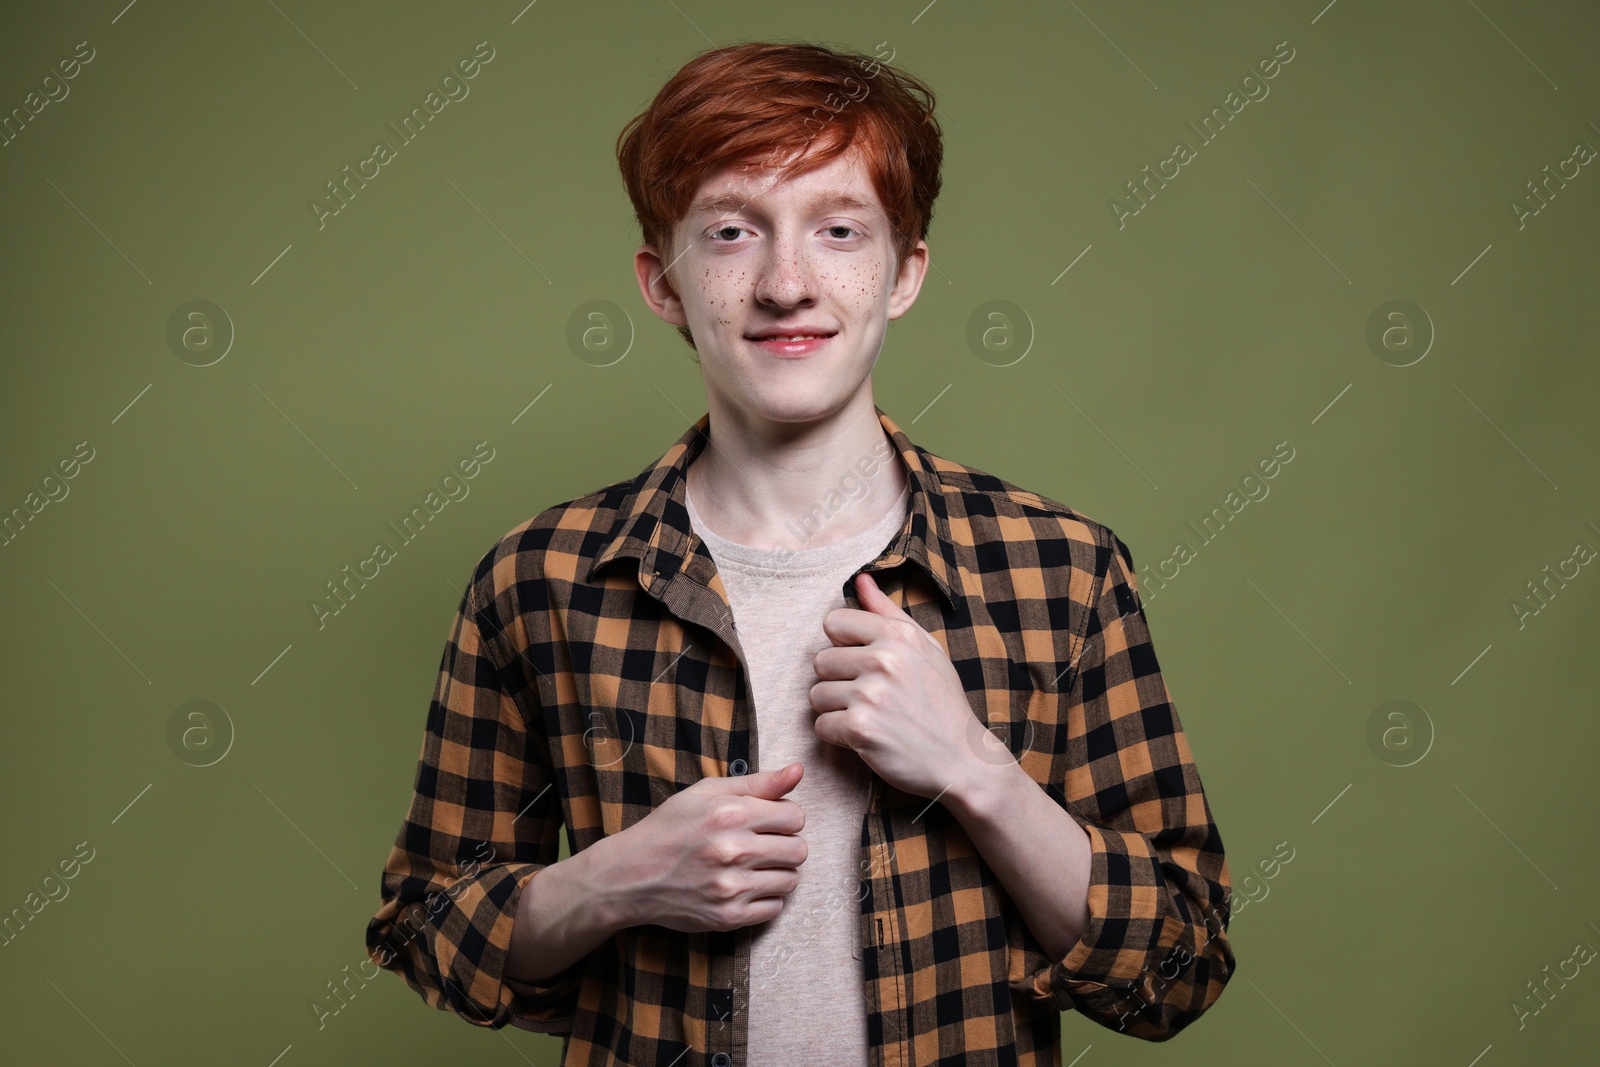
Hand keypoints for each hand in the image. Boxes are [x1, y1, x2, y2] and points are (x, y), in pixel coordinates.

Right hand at [608, 761, 808, 932]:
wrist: (632, 875)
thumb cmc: (670, 828)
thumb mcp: (707, 793)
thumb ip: (758, 783)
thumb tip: (799, 770)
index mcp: (731, 814)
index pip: (796, 817)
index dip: (785, 817)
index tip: (768, 822)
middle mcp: (733, 851)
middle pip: (798, 850)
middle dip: (785, 844)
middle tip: (762, 844)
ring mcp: (731, 888)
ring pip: (791, 880)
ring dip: (778, 872)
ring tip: (754, 866)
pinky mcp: (728, 917)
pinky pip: (775, 908)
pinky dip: (766, 897)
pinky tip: (745, 886)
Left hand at [809, 572, 991, 802]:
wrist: (961, 760)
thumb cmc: (942, 703)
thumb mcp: (925, 649)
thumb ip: (888, 613)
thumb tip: (860, 580)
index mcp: (898, 635)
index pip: (834, 622)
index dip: (842, 645)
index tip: (861, 664)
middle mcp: (884, 660)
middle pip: (820, 660)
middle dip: (837, 681)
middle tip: (867, 697)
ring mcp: (871, 695)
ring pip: (816, 695)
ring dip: (835, 710)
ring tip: (867, 717)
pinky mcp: (860, 729)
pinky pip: (821, 726)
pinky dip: (838, 736)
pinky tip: (865, 737)